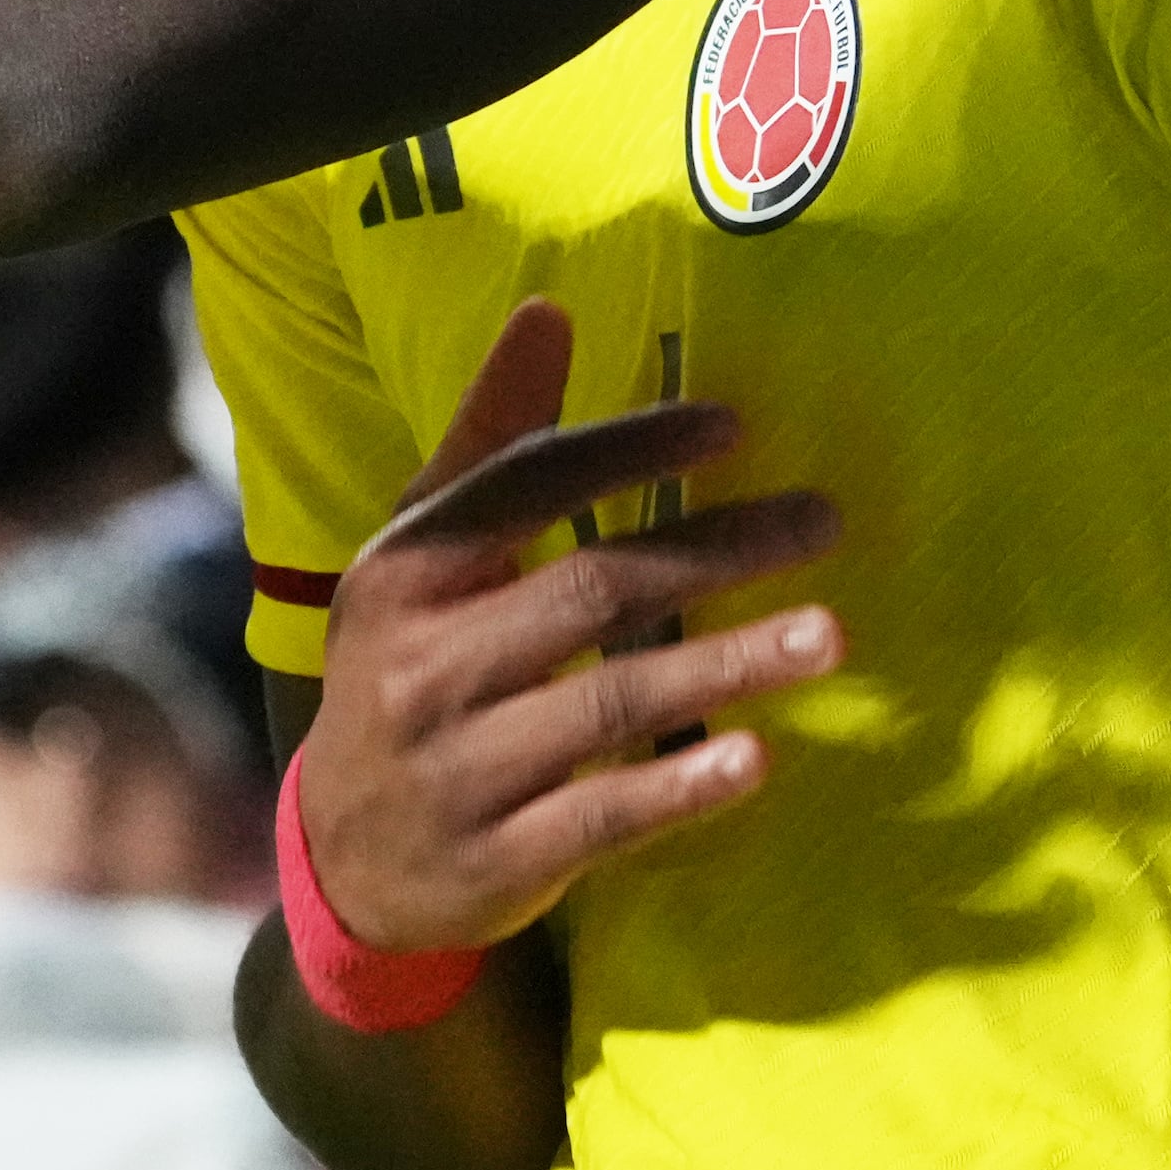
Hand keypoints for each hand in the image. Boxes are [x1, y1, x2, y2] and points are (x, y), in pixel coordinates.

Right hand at [292, 301, 845, 956]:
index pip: (526, 489)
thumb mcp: (419, 555)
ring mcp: (460, 767)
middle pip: (591, 590)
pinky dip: (679, 788)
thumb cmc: (406, 671)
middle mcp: (424, 664)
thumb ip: (489, 440)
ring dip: (724, 662)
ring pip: (609, 702)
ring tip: (827, 636)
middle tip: (822, 522)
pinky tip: (753, 759)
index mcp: (405, 573)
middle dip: (714, 552)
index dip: (629, 452)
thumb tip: (548, 311)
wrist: (343, 857)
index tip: (733, 428)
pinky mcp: (499, 859)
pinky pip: (603, 816)